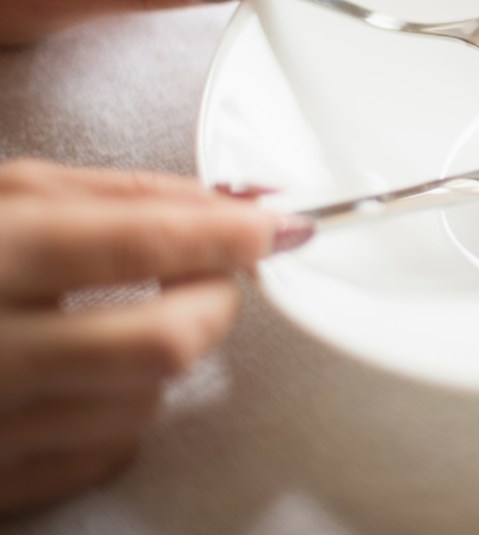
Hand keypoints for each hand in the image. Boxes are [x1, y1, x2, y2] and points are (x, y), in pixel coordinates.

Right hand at [0, 160, 311, 514]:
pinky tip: (83, 374)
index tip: (280, 225)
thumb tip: (238, 203)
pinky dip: (121, 408)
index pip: (138, 243)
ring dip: (163, 354)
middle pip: (165, 341)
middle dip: (215, 300)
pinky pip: (104, 453)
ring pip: (146, 401)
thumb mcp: (5, 195)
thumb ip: (124, 197)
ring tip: (118, 316)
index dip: (227, 231)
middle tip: (212, 272)